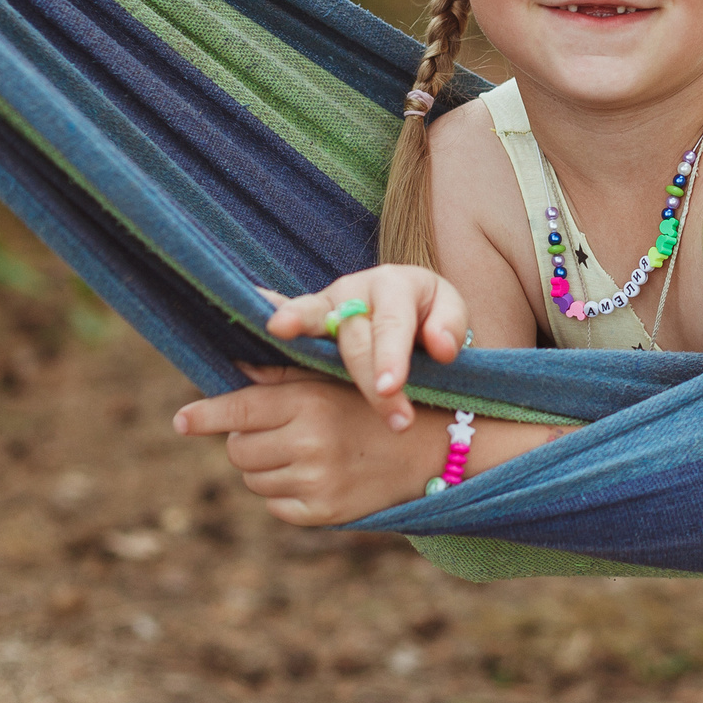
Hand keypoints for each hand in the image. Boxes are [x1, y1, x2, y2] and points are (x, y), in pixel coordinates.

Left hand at [172, 366, 434, 525]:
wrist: (431, 448)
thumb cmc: (373, 403)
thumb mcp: (333, 378)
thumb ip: (282, 373)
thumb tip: (234, 362)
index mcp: (308, 401)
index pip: (238, 410)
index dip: (204, 416)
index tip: (181, 420)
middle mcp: (309, 441)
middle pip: (237, 448)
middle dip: (245, 439)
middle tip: (276, 430)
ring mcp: (316, 481)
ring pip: (252, 478)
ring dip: (264, 466)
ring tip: (302, 452)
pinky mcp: (323, 513)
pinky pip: (274, 506)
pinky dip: (282, 494)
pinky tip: (312, 476)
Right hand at [261, 266, 469, 430]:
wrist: (407, 306)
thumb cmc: (430, 317)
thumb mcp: (449, 314)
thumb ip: (449, 326)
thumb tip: (441, 347)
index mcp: (395, 284)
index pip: (393, 324)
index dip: (391, 356)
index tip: (392, 388)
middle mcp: (355, 288)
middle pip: (355, 334)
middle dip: (367, 376)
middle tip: (389, 417)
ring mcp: (325, 302)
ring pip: (312, 316)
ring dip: (297, 324)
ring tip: (279, 328)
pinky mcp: (304, 320)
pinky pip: (285, 318)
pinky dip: (271, 318)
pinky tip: (252, 327)